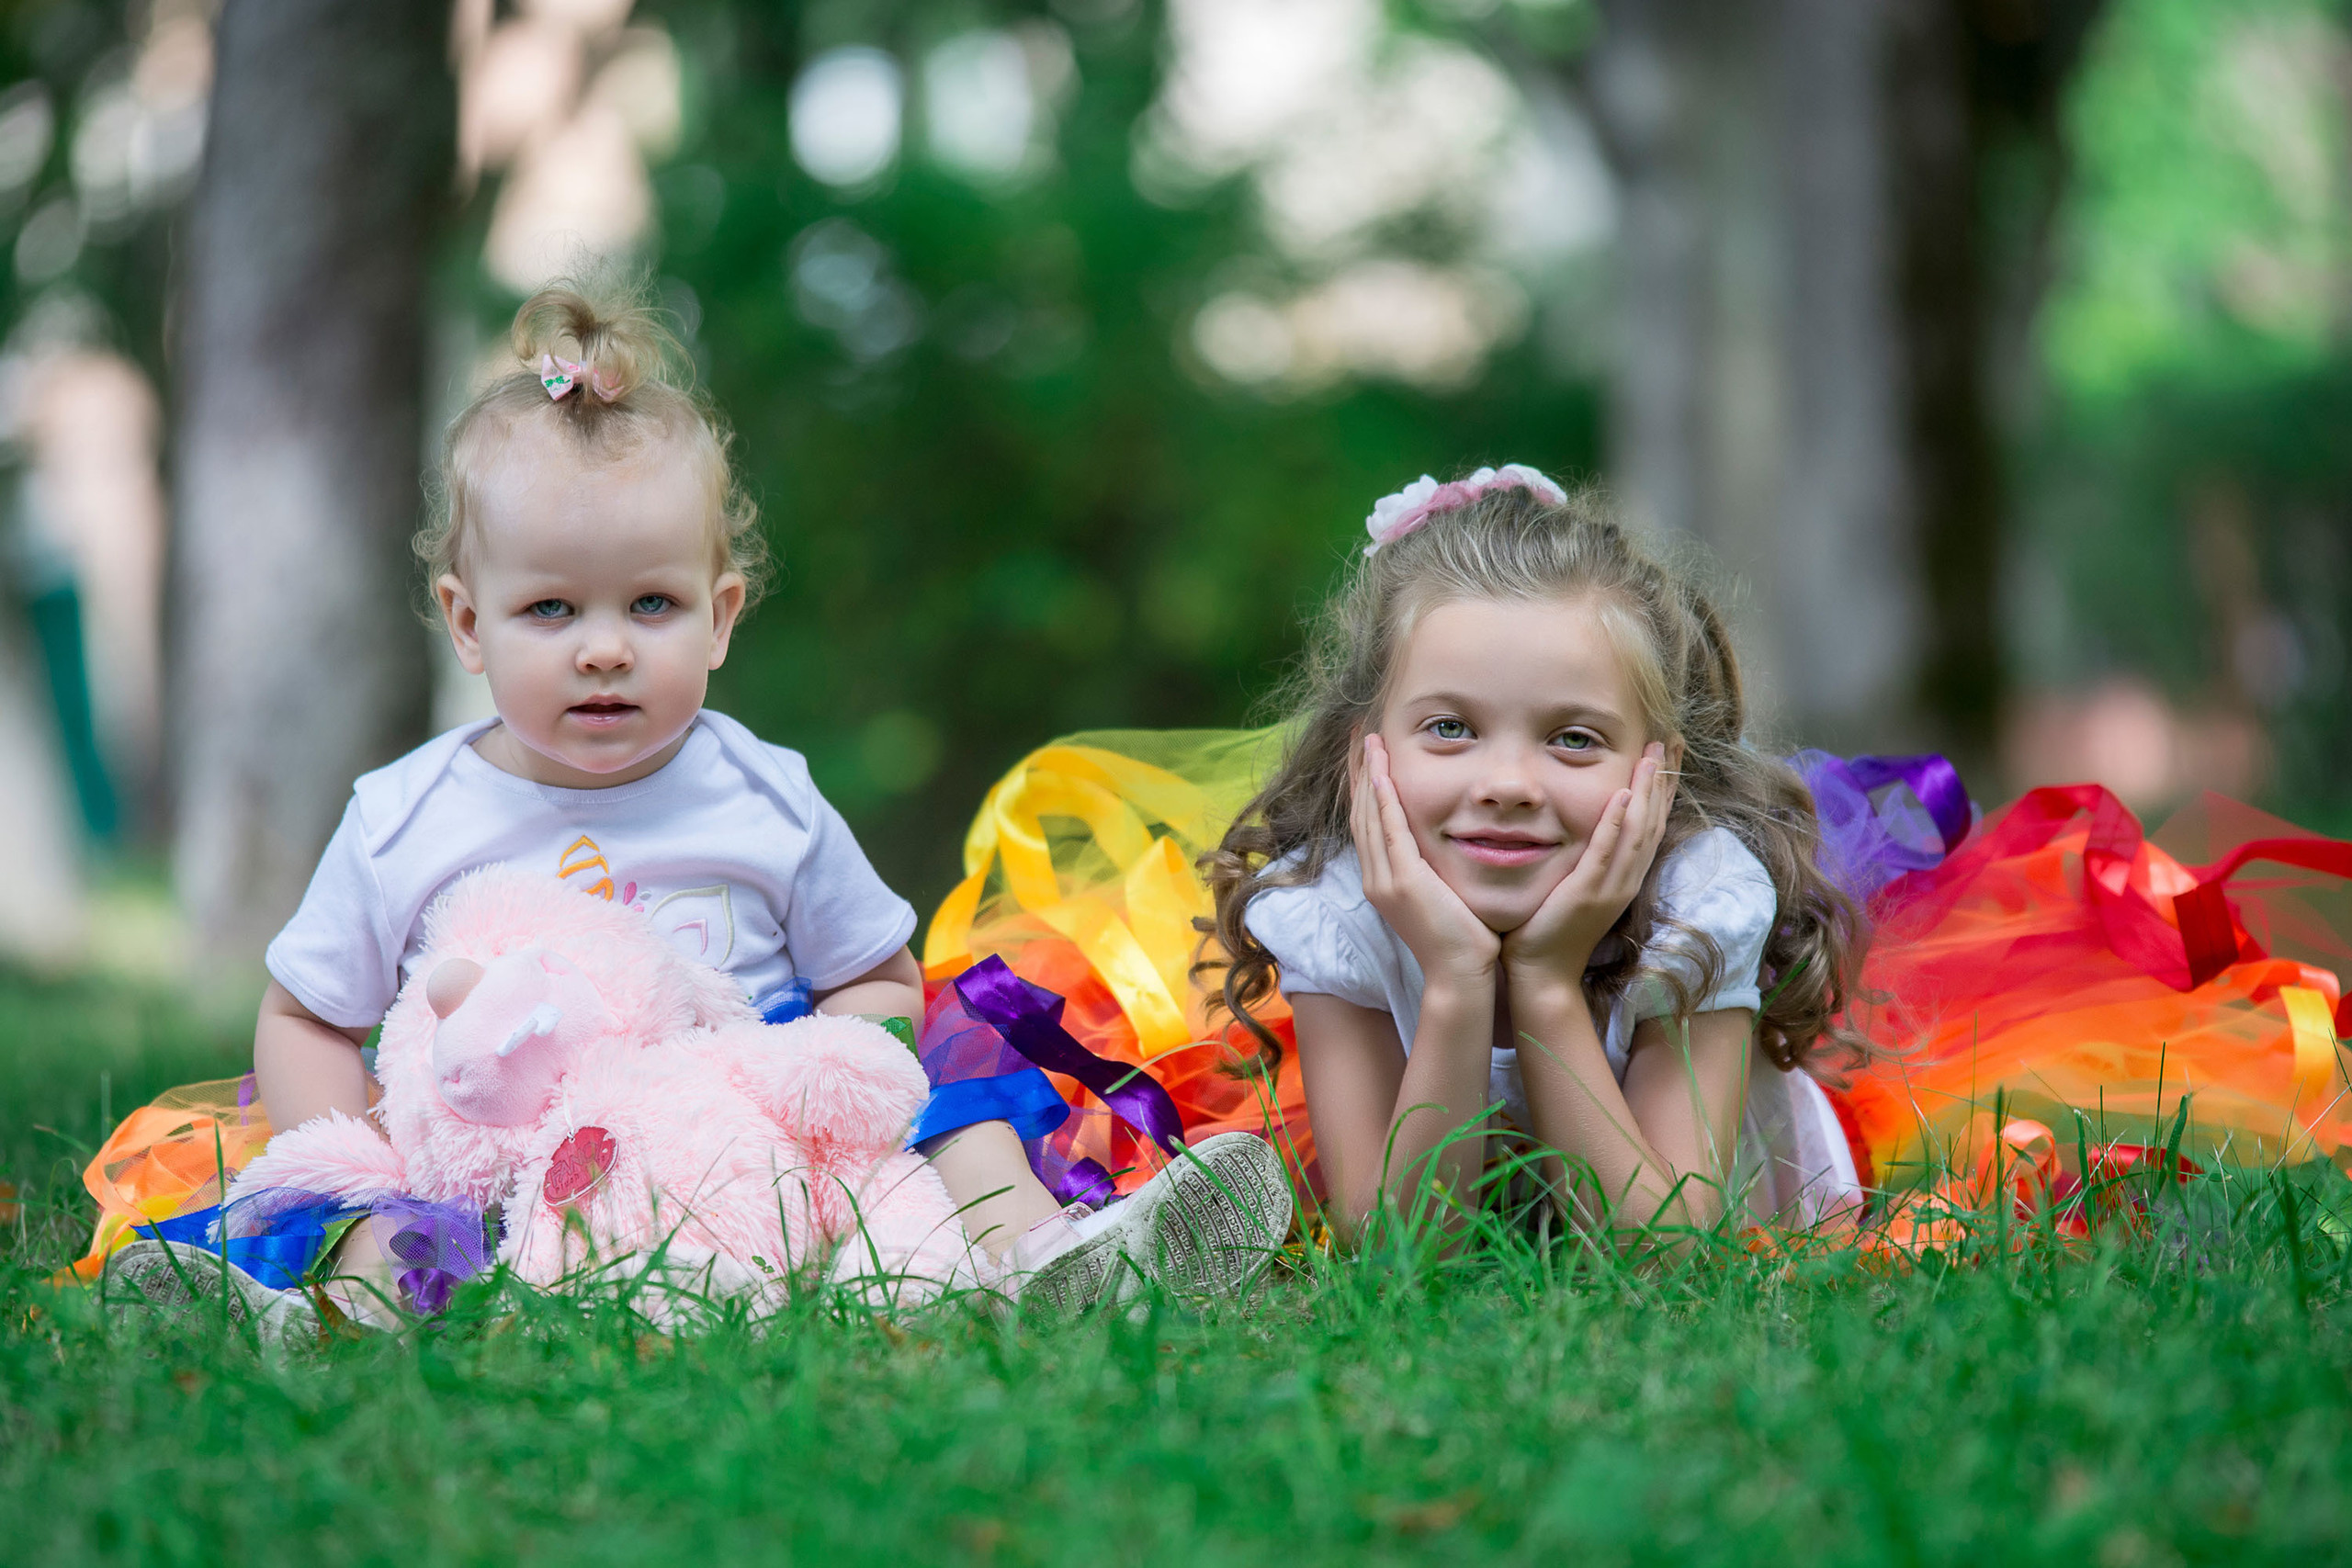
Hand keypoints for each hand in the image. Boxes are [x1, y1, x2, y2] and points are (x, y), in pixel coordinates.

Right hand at [1352, 733, 1500, 982]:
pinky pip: (1389, 831)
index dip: (1364, 787)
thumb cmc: (1461, 942)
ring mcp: (1385, 880)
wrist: (1459, 976)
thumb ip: (1435, 872)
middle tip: (1359, 735)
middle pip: (1360, 813)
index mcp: (1383, 881)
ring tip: (1368, 741)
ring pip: (1369, 817)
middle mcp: (1376, 878)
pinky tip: (1382, 774)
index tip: (1367, 756)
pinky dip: (1382, 801)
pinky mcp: (1403, 881)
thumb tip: (1446, 848)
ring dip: (1367, 775)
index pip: (1368, 824)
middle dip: (1359, 772)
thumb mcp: (1441, 897)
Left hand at [1502, 743, 1673, 991]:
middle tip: (1672, 741)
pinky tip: (1622, 795)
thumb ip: (1587, 859)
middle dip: (1664, 779)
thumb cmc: (1549, 930)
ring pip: (1639, 832)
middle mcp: (1626, 880)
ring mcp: (1610, 887)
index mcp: (1625, 877)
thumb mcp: (1577, 887)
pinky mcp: (1587, 892)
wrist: (1541, 974)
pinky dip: (1616, 823)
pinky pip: (1606, 852)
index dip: (1663, 789)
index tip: (1668, 754)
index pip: (1652, 825)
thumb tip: (1585, 828)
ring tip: (1654, 755)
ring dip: (1647, 791)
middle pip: (1655, 821)